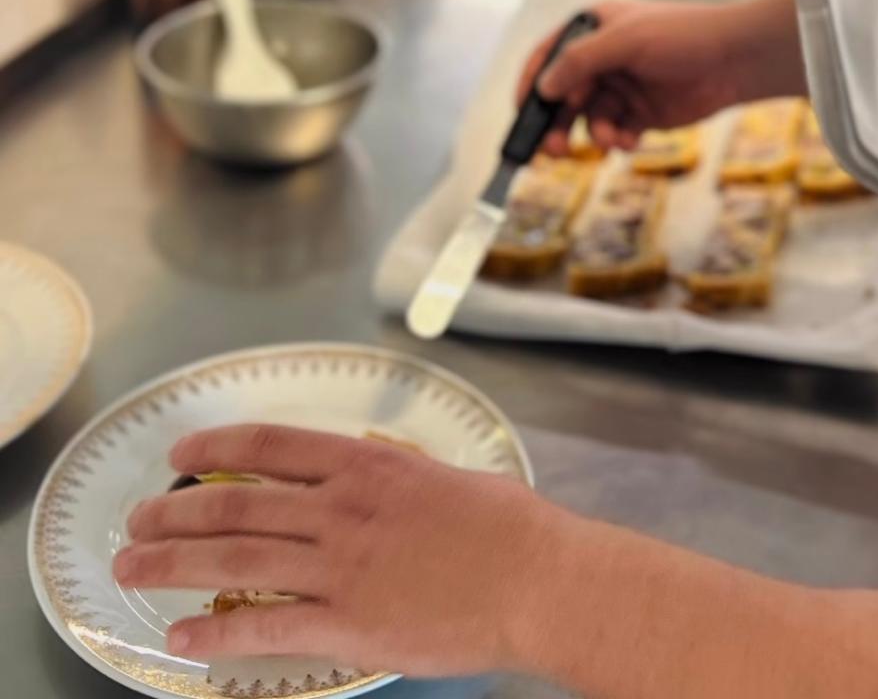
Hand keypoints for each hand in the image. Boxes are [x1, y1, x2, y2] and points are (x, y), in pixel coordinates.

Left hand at [114, 423, 562, 678]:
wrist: (538, 579)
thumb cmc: (504, 527)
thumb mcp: (439, 475)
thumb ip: (390, 471)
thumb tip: (360, 464)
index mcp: (364, 467)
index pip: (268, 446)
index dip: (215, 447)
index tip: (179, 454)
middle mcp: (341, 510)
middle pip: (235, 504)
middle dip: (174, 512)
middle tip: (137, 522)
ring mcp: (342, 568)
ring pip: (235, 562)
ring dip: (174, 565)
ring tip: (133, 568)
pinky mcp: (350, 626)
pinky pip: (267, 629)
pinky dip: (215, 634)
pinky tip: (180, 637)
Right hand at [517, 0, 801, 154]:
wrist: (734, 59)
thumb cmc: (682, 35)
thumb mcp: (625, 41)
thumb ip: (580, 61)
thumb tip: (543, 88)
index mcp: (591, 28)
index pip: (547, 58)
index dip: (531, 86)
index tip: (523, 115)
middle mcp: (601, 58)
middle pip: (562, 96)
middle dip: (557, 124)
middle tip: (554, 151)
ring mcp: (619, 86)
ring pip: (587, 119)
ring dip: (592, 134)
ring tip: (607, 142)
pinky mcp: (639, 112)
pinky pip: (613, 131)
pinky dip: (616, 140)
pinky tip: (629, 140)